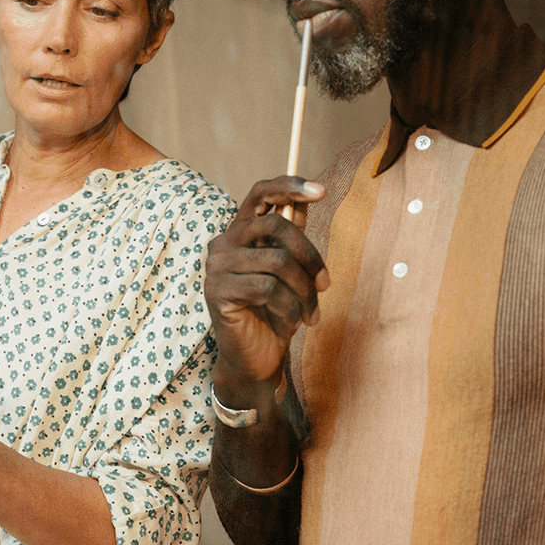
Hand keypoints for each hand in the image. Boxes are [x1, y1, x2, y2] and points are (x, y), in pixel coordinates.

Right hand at [205, 176, 329, 391]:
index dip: (289, 186)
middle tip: (327, 284)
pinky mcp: (218, 292)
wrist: (257, 358)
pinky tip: (292, 319)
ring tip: (312, 312)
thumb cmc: (274, 312)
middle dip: (310, 256)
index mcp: (240, 233)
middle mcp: (223, 243)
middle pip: (276, 226)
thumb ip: (292, 236)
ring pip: (278, 261)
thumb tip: (308, 197)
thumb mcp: (290, 271)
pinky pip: (268, 288)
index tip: (322, 190)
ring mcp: (217, 267)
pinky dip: (290, 306)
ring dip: (305, 290)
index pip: (260, 193)